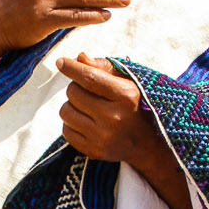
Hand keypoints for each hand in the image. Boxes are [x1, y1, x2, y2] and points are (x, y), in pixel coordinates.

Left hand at [57, 53, 193, 208]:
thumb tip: (79, 58)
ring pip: (65, 111)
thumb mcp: (127, 82)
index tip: (61, 62)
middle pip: (73, 93)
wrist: (147, 144)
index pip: (90, 77)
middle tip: (88, 92)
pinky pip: (66, 131)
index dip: (72, 68)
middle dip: (76, 88)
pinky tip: (86, 123)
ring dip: (72, 106)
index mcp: (125, 96)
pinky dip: (72, 124)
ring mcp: (102, 137)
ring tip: (87, 108)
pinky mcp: (93, 151)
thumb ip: (103, 68)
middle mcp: (114, 118)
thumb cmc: (134, 106)